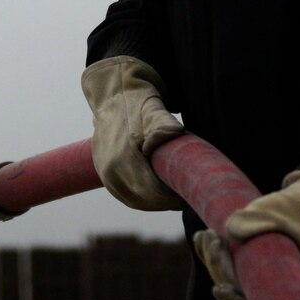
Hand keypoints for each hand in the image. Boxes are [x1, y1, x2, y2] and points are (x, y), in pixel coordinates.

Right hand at [80, 56, 183, 210]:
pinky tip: (162, 192)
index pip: (153, 192)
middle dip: (170, 200)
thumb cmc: (137, 103)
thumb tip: (174, 134)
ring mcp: (105, 175)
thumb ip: (164, 124)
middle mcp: (110, 171)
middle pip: (147, 200)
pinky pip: (128, 196)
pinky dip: (146, 198)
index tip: (194, 192)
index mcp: (121, 159)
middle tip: (191, 193)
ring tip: (178, 193)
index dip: (175, 196)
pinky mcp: (105, 176)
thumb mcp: (153, 109)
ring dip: (158, 201)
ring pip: (137, 201)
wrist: (111, 98)